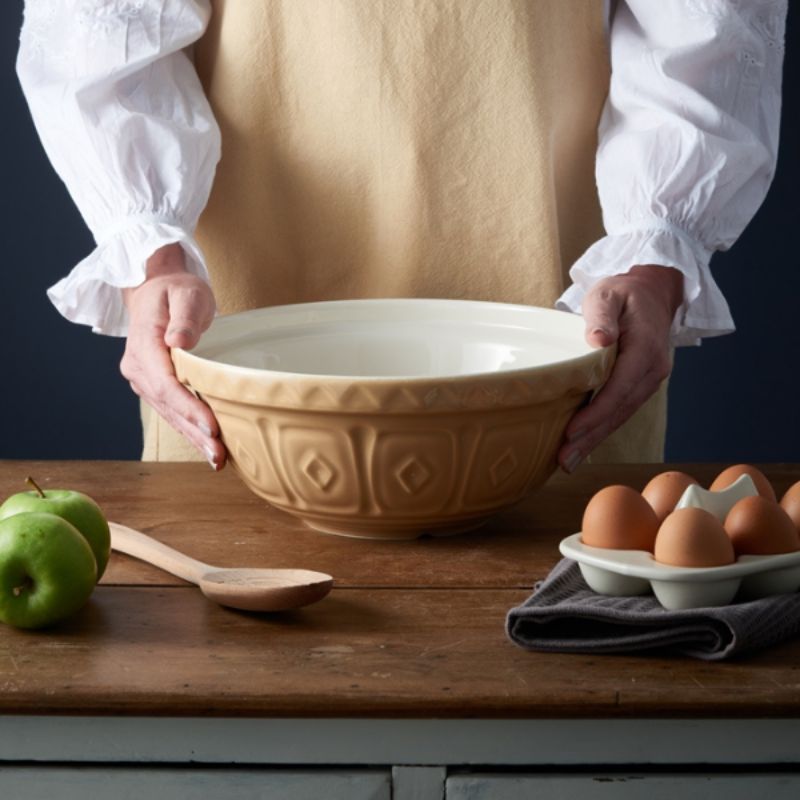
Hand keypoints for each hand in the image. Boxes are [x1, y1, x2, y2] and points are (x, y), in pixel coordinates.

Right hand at [120, 244, 225, 468]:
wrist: (156, 289)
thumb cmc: (176, 290)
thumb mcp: (186, 293)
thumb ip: (185, 317)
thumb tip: (179, 341)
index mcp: (143, 344)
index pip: (165, 383)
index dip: (188, 408)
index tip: (212, 427)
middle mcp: (138, 367)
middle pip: (168, 406)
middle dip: (194, 432)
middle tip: (219, 456)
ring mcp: (144, 379)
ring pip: (170, 414)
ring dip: (193, 438)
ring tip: (217, 459)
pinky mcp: (155, 386)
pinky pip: (172, 411)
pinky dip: (190, 429)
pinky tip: (207, 446)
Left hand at [557, 265, 683, 472]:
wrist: (650, 292)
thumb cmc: (623, 293)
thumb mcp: (607, 294)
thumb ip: (601, 315)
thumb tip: (599, 340)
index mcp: (646, 348)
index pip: (620, 387)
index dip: (597, 412)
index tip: (572, 430)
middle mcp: (653, 369)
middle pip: (620, 410)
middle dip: (592, 436)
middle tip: (564, 459)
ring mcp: (649, 380)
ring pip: (621, 415)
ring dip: (595, 439)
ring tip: (568, 460)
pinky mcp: (640, 385)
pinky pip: (621, 410)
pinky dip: (602, 429)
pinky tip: (583, 445)